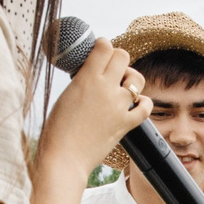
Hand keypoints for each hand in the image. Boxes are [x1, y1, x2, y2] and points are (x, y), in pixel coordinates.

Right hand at [40, 41, 149, 175]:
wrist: (64, 157)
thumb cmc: (57, 129)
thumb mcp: (66, 95)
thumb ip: (82, 81)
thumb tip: (91, 73)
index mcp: (86, 77)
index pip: (104, 46)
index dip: (103, 46)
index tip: (99, 54)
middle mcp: (105, 88)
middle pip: (123, 56)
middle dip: (117, 60)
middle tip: (110, 71)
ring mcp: (118, 106)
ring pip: (137, 78)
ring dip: (131, 79)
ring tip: (121, 87)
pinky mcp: (125, 124)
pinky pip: (146, 107)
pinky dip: (144, 103)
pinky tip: (136, 104)